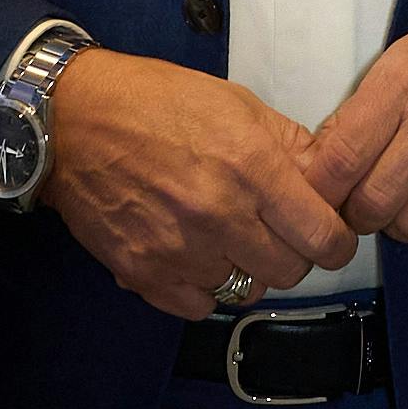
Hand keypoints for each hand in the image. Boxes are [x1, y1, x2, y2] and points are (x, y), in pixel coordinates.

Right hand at [43, 49, 358, 317]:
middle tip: (277, 232)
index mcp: (251, 167)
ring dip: (247, 270)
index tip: (330, 234)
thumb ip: (289, 145)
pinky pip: (200, 306)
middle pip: (291, 271)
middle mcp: (219, 215)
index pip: (323, 236)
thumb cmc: (154, 101)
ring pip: (246, 291)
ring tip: (229, 238)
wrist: (70, 120)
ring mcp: (180, 251)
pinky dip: (205, 288)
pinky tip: (196, 255)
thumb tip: (329, 179)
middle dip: (294, 253)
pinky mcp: (144, 274)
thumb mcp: (235, 102)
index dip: (337, 240)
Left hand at [299, 0, 407, 265]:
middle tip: (362, 203)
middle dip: (358, 213)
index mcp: (406, 79)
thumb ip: (359, 113)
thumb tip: (319, 171)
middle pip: (374, 202)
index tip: (319, 195)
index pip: (341, 157)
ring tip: (407, 201)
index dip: (320, 189)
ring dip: (402, 225)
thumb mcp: (401, 59)